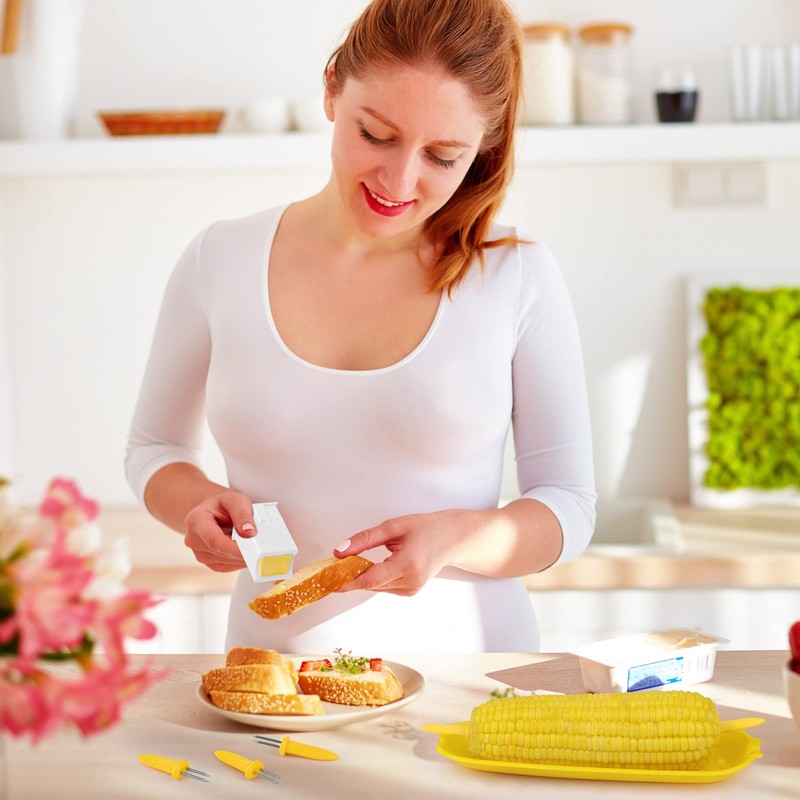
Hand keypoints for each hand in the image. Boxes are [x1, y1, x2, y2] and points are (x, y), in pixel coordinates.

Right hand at [183, 490, 256, 571]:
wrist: (216, 511)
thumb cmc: (223, 505)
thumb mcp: (236, 500)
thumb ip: (242, 514)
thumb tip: (249, 533)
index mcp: (196, 521)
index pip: (214, 540)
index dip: (233, 548)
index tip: (251, 552)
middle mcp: (194, 540)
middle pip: (221, 552)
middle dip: (243, 550)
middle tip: (260, 544)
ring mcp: (200, 554)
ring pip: (227, 561)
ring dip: (242, 555)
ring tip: (249, 540)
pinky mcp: (210, 563)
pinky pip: (229, 566)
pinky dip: (240, 559)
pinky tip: (244, 548)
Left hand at [334, 509, 480, 595]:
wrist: (452, 538)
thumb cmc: (426, 528)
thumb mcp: (393, 527)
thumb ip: (365, 539)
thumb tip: (340, 551)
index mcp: (407, 564)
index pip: (370, 579)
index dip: (347, 582)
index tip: (328, 581)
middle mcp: (410, 581)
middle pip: (371, 584)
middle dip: (350, 576)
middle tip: (332, 567)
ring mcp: (411, 589)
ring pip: (376, 587)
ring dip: (362, 577)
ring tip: (352, 564)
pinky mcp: (410, 591)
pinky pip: (384, 586)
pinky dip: (375, 577)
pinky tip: (375, 566)